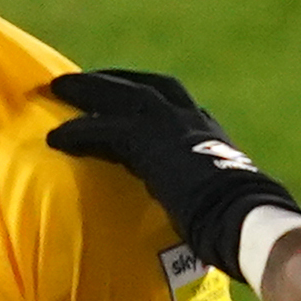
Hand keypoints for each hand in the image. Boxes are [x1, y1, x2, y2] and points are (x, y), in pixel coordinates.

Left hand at [42, 68, 300, 280]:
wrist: (245, 217)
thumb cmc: (244, 220)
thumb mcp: (225, 197)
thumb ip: (208, 193)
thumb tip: (211, 219)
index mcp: (210, 132)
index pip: (176, 101)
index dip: (149, 95)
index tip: (128, 95)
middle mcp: (191, 119)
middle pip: (146, 85)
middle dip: (114, 80)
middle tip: (84, 81)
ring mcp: (169, 124)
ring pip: (118, 94)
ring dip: (86, 90)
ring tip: (57, 89)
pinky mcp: (146, 140)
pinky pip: (101, 129)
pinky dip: (77, 132)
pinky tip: (54, 138)